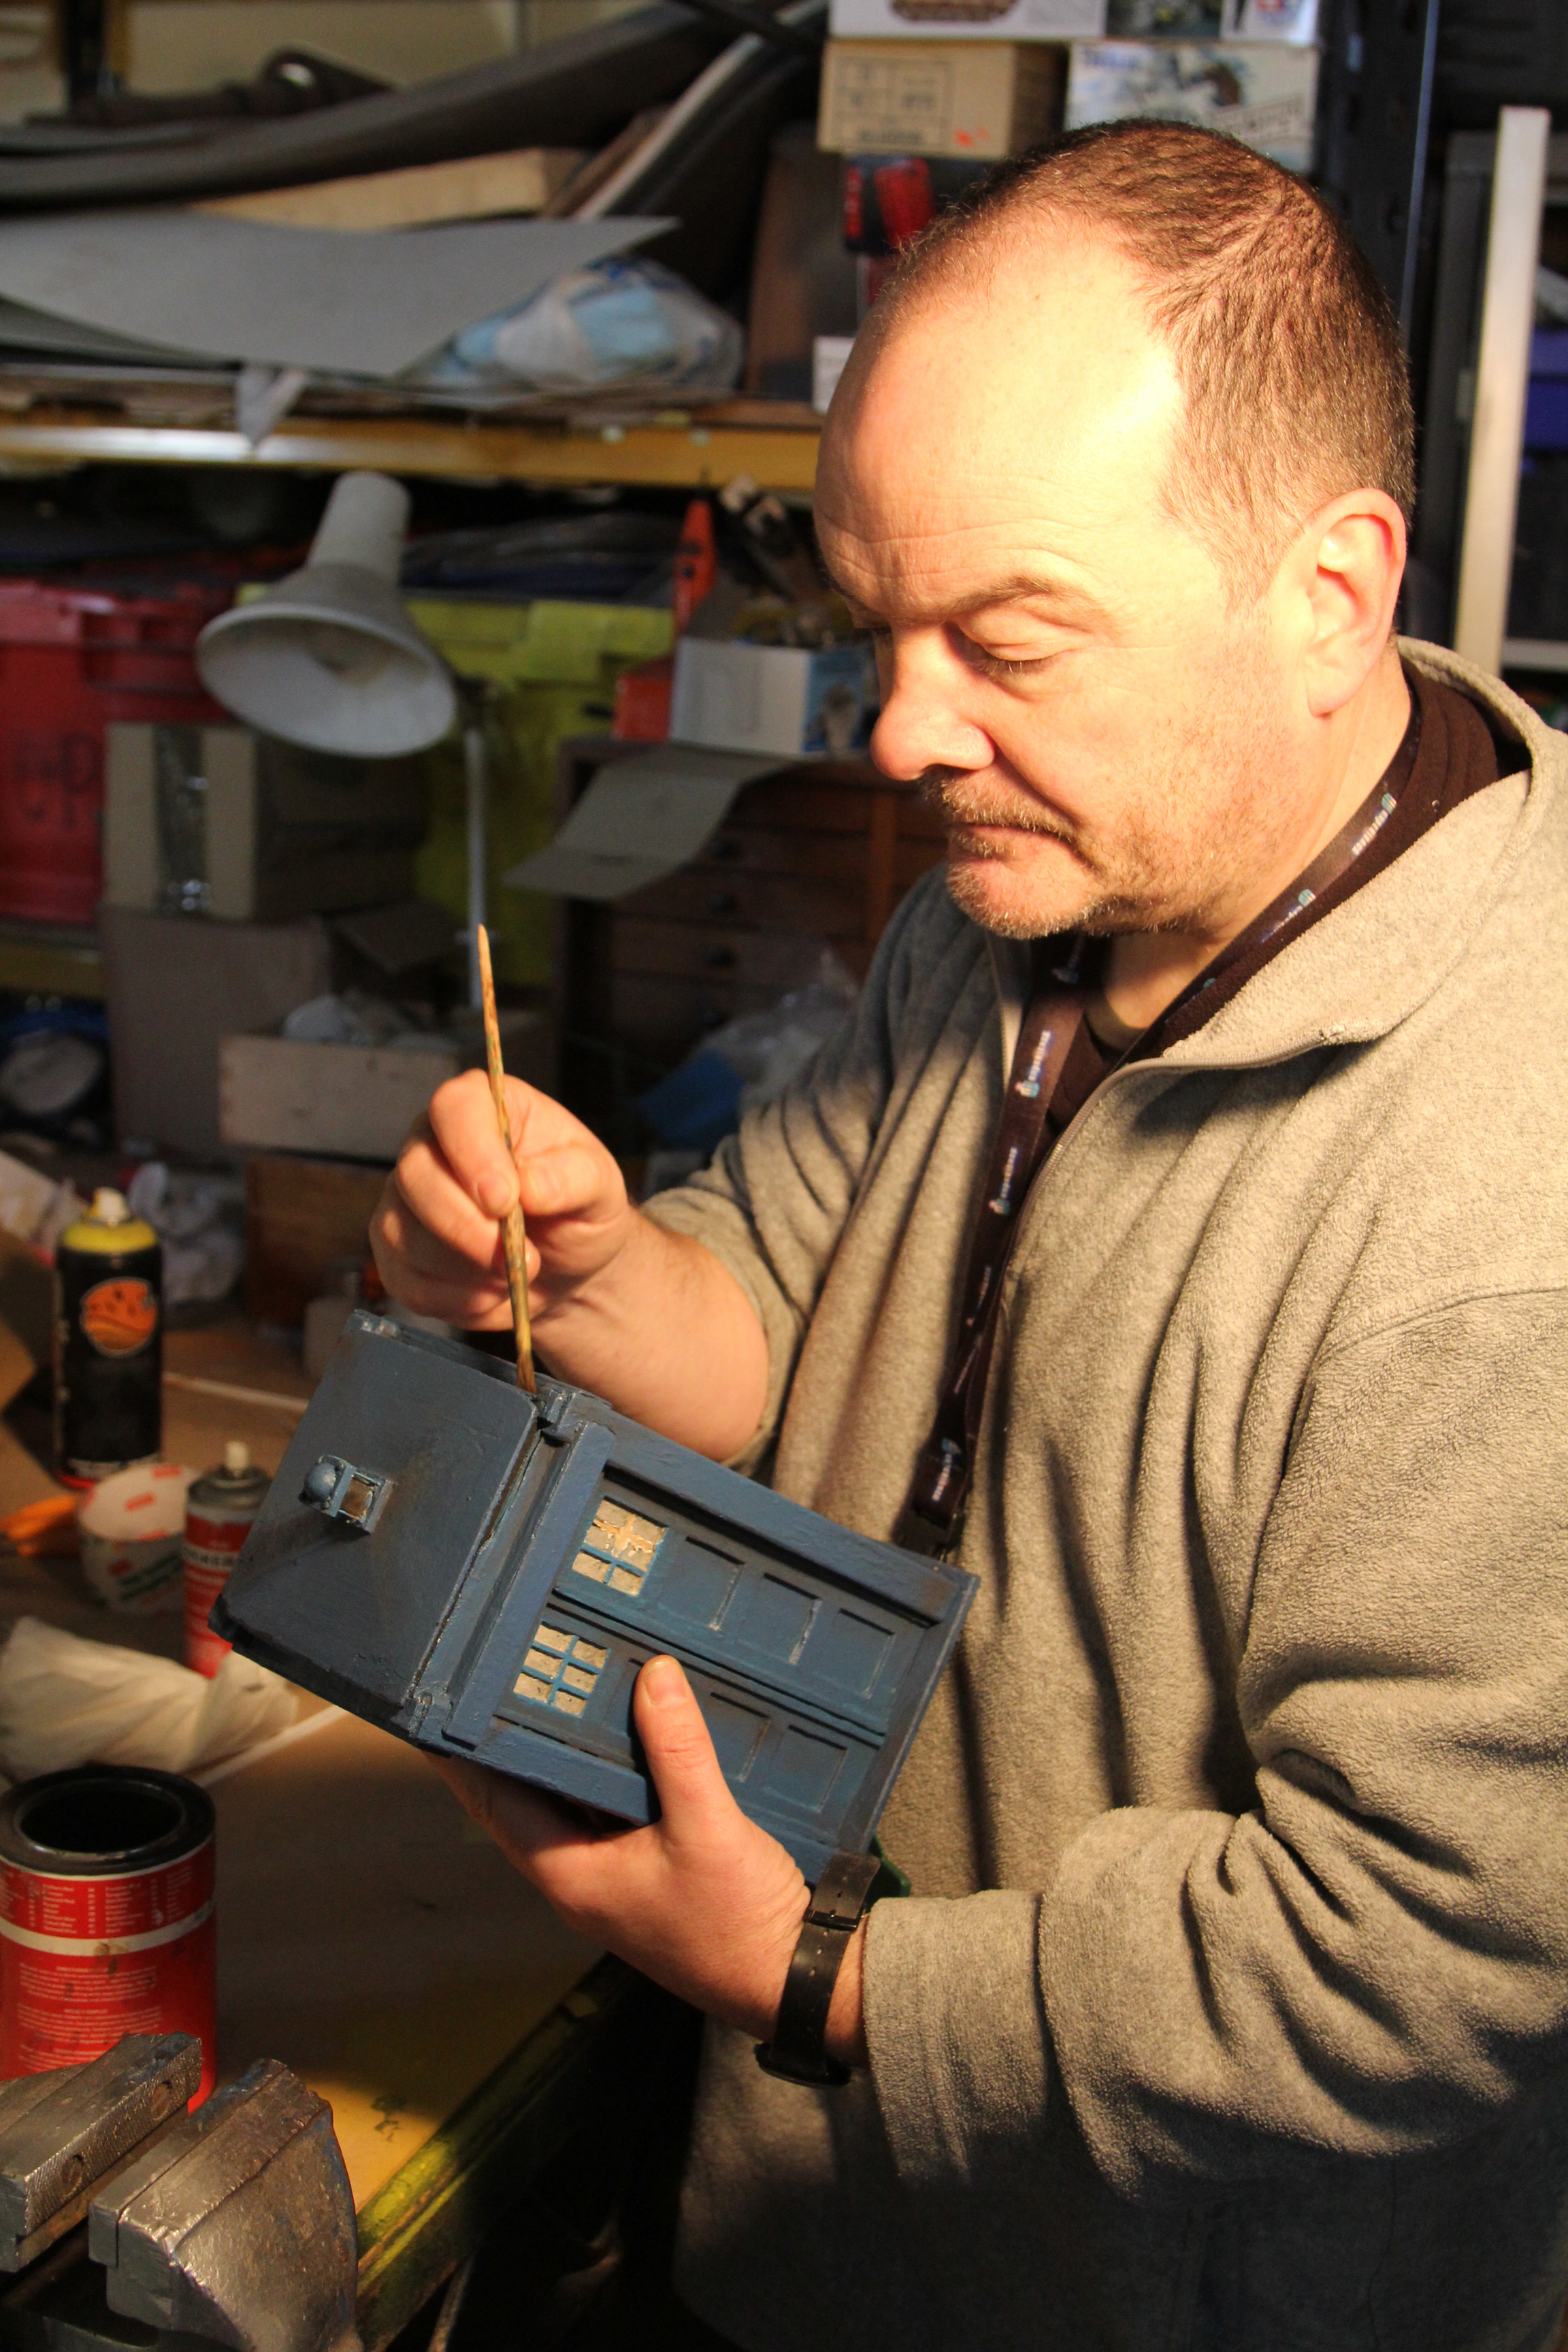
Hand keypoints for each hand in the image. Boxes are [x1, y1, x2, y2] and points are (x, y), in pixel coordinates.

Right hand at [371, 1069, 632, 1334]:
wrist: (567, 1266)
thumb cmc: (579, 1208)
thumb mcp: (599, 1185)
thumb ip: (574, 1177)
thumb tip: (530, 1187)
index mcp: (483, 1107)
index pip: (454, 1108)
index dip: (473, 1152)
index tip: (505, 1199)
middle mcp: (432, 1145)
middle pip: (416, 1174)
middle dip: (466, 1226)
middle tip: (522, 1256)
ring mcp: (407, 1200)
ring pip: (403, 1232)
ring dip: (465, 1268)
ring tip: (516, 1274)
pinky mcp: (397, 1253)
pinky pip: (405, 1280)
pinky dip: (454, 1299)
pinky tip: (493, 1295)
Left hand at [434, 1655, 867, 2063]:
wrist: (792, 1978)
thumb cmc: (737, 1923)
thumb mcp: (707, 1825)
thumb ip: (678, 1747)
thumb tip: (653, 1674)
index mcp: (570, 1875)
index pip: (494, 1804)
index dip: (463, 1756)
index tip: (439, 1706)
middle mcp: (579, 1879)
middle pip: (525, 1800)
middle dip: (508, 1744)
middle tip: (495, 1680)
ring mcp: (613, 1878)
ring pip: (569, 1805)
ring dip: (561, 1755)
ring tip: (552, 1692)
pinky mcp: (647, 1872)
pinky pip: (609, 1812)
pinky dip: (605, 1772)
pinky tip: (624, 1736)